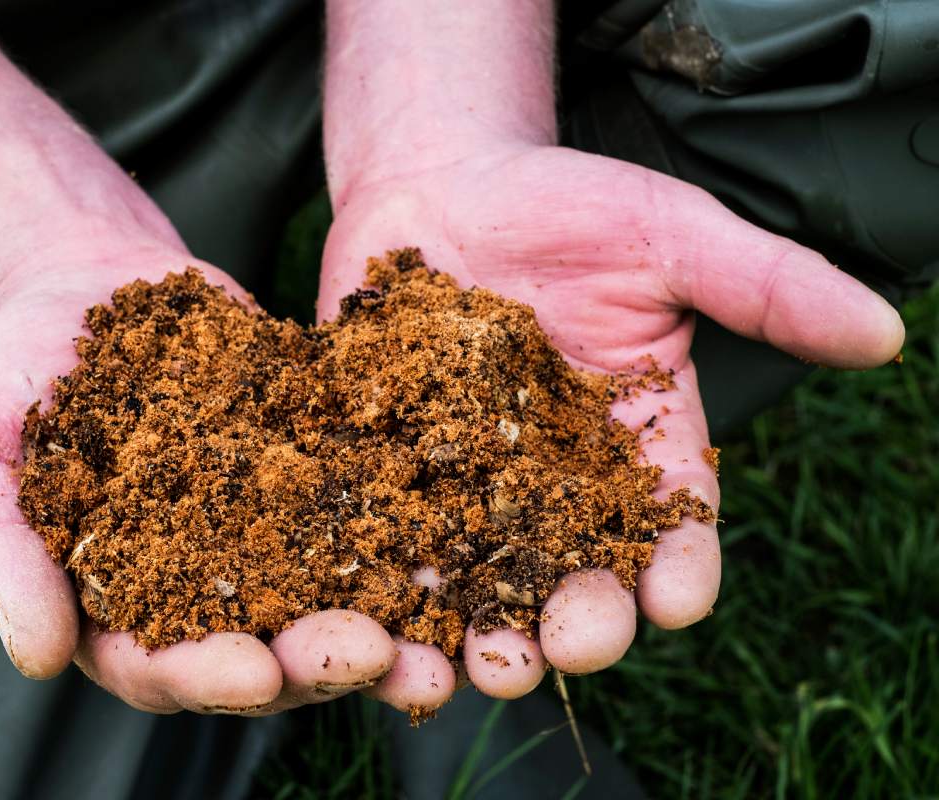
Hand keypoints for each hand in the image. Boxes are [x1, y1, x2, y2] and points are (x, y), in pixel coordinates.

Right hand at [0, 244, 403, 714]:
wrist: (83, 284)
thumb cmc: (10, 375)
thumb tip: (35, 658)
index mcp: (113, 609)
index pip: (161, 665)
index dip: (209, 675)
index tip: (255, 671)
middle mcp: (198, 588)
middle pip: (265, 647)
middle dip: (319, 658)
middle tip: (374, 654)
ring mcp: (263, 533)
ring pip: (330, 591)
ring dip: (385, 618)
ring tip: (435, 634)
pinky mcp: (310, 473)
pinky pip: (366, 505)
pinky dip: (408, 525)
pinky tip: (452, 532)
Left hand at [319, 143, 904, 706]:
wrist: (444, 182)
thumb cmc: (568, 204)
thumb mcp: (671, 236)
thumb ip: (765, 287)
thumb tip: (882, 334)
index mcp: (638, 443)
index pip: (675, 522)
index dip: (681, 566)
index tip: (678, 599)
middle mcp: (557, 481)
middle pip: (577, 572)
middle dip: (578, 618)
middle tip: (567, 647)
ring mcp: (468, 482)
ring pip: (481, 578)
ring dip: (480, 629)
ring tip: (478, 664)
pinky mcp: (391, 468)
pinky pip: (385, 535)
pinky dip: (383, 582)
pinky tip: (379, 616)